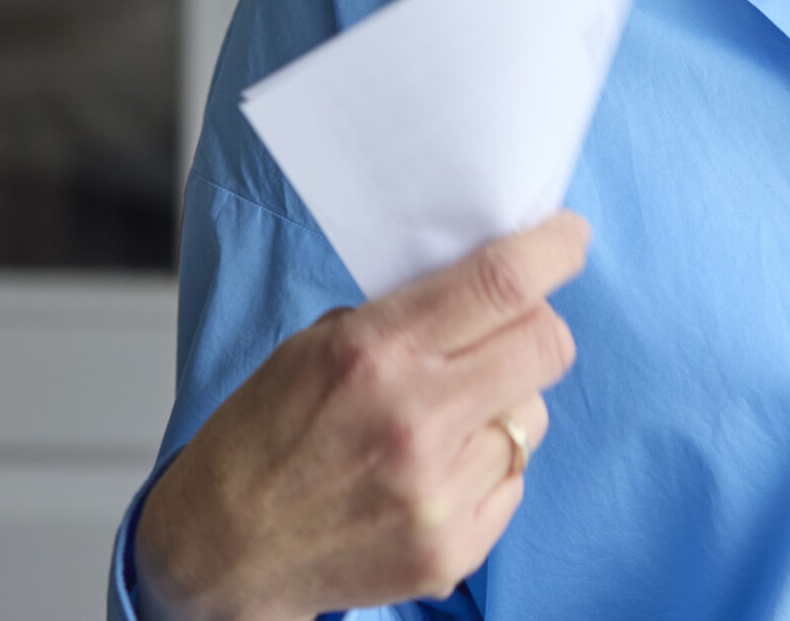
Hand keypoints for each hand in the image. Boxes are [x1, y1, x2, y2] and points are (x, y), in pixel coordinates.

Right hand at [136, 211, 590, 620]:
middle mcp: (415, 420)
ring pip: (534, 415)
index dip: (554, 250)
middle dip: (538, 326)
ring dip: (504, 404)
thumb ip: (410, 313)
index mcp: (376, 352)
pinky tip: (434, 473)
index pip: (503, 283)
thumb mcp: (319, 343)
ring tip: (444, 420)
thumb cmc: (264, 435)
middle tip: (510, 330)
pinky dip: (487, 467)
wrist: (222, 550)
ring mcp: (439, 493)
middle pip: (547, 344)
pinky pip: (514, 479)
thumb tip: (496, 284)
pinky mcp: (453, 550)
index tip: (567, 238)